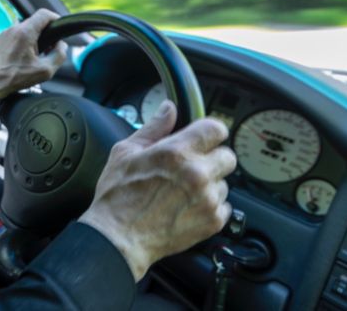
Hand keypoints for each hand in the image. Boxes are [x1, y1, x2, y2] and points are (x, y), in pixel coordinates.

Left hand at [0, 9, 68, 102]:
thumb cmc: (16, 77)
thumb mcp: (45, 70)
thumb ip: (59, 55)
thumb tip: (61, 45)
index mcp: (25, 32)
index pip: (44, 14)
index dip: (55, 18)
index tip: (60, 27)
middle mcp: (14, 28)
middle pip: (36, 21)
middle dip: (46, 32)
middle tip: (50, 47)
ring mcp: (6, 32)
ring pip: (26, 28)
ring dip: (35, 37)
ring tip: (37, 54)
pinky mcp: (2, 38)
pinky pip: (18, 34)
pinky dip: (25, 40)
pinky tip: (26, 55)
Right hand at [77, 100, 236, 280]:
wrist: (119, 237)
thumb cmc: (118, 197)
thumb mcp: (126, 152)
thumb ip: (154, 128)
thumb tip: (169, 109)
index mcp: (176, 152)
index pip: (216, 129)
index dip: (210, 131)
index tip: (204, 137)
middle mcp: (197, 174)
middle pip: (228, 156)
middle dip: (212, 158)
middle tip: (193, 166)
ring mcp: (207, 199)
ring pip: (225, 182)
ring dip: (210, 184)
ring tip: (185, 191)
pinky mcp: (213, 221)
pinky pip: (225, 206)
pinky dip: (210, 206)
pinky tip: (188, 207)